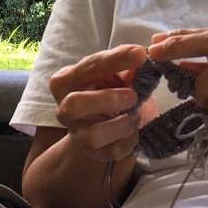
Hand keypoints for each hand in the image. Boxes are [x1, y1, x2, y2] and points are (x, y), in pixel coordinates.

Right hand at [49, 43, 156, 162]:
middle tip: (133, 95)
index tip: (140, 54)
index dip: (115, 59)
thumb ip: (127, 65)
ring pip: (91, 136)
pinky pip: (113, 151)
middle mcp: (65, 109)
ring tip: (136, 114)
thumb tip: (142, 55)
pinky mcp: (95, 153)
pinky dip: (129, 139)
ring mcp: (78, 134)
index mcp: (66, 81)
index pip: (87, 67)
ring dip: (120, 124)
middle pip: (74, 105)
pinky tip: (136, 129)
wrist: (107, 123)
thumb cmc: (109, 89)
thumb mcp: (116, 74)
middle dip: (107, 99)